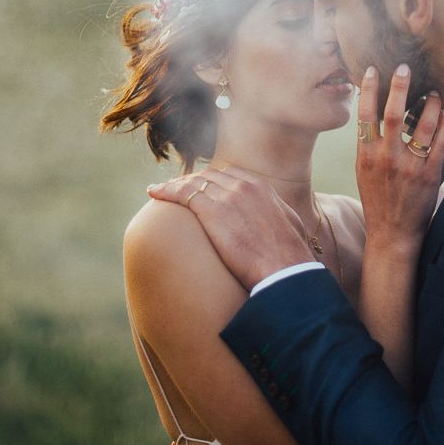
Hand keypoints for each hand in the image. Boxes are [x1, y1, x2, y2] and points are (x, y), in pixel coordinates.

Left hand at [146, 166, 311, 290]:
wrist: (285, 270)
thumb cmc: (290, 257)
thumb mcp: (290, 225)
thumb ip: (278, 214)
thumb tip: (279, 218)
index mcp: (261, 187)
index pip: (228, 174)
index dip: (211, 180)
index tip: (201, 188)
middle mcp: (243, 186)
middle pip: (208, 176)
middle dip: (190, 181)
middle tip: (175, 190)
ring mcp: (227, 196)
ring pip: (193, 182)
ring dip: (174, 185)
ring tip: (160, 190)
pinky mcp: (212, 211)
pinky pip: (182, 193)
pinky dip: (165, 190)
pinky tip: (154, 192)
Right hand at [356, 64, 443, 253]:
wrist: (392, 232)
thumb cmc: (376, 199)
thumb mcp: (362, 170)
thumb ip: (367, 144)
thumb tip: (371, 115)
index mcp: (365, 155)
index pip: (365, 115)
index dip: (368, 89)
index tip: (372, 70)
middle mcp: (385, 158)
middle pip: (394, 113)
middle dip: (399, 86)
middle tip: (405, 66)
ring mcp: (409, 166)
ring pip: (423, 125)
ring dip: (430, 104)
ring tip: (434, 93)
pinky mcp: (429, 175)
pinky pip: (441, 143)